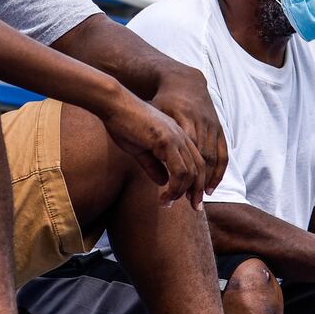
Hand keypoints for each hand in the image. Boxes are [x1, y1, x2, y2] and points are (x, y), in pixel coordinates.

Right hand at [99, 88, 206, 207]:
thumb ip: (153, 165)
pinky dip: (175, 188)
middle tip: (194, 208)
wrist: (114, 105)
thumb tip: (163, 182)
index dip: (197, 182)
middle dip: (198, 191)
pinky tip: (165, 196)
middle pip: (200, 168)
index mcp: (178, 136)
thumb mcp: (140, 150)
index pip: (197, 162)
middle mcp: (181, 136)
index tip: (191, 199)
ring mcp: (176, 137)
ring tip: (169, 203)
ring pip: (191, 172)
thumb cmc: (123, 124)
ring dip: (182, 192)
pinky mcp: (166, 141)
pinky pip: (179, 170)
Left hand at [150, 65, 227, 196]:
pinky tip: (211, 186)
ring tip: (199, 200)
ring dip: (206, 182)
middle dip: (195, 186)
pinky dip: (219, 171)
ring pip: (212, 159)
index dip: (178, 180)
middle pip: (200, 162)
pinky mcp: (219, 127)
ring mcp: (211, 125)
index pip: (182, 158)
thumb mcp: (149, 123)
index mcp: (180, 122)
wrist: (182, 81)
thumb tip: (163, 182)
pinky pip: (222, 153)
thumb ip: (152, 150)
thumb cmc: (160, 103)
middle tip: (189, 206)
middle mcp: (199, 124)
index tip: (172, 196)